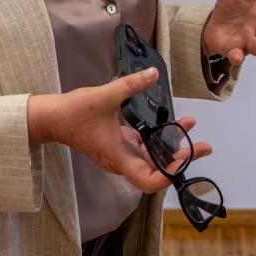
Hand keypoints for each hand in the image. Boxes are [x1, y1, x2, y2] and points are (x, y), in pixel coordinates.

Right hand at [27, 67, 212, 193]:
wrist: (52, 118)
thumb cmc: (73, 113)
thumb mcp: (104, 96)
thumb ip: (131, 85)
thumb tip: (153, 74)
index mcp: (118, 157)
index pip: (149, 181)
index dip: (170, 175)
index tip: (186, 158)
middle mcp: (122, 160)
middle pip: (157, 170)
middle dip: (181, 159)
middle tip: (203, 146)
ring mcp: (121, 153)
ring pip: (153, 157)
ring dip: (173, 145)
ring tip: (192, 128)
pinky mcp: (119, 143)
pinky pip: (145, 146)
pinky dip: (160, 137)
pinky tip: (172, 122)